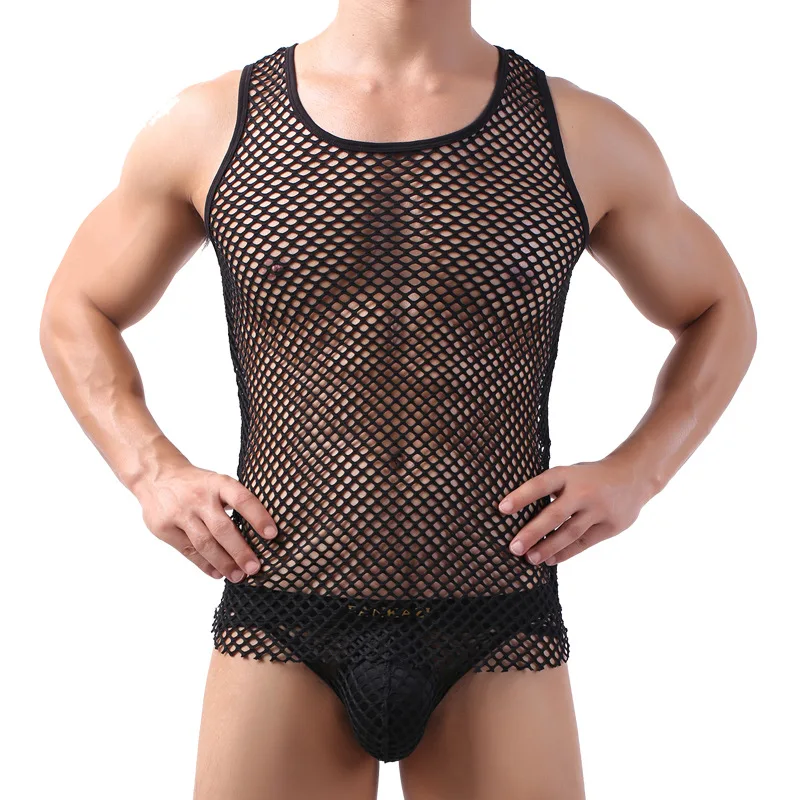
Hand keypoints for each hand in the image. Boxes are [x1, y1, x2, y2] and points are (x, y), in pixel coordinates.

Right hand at [134, 464, 276, 580]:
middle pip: (222, 528)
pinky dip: (204, 565)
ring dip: (223, 563)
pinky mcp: (165, 528)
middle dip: (240, 551)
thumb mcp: (217, 483)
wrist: (156, 476)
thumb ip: (235, 502)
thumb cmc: (197, 484)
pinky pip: (188, 551)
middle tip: (255, 568)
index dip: (258, 516)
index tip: (272, 534)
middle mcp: (200, 497)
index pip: (242, 499)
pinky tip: (217, 573)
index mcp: (218, 483)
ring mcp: (180, 513)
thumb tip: (262, 532)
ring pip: (205, 543)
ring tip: (238, 576)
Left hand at [498, 456, 651, 565]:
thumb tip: (518, 513)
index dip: (521, 496)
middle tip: (513, 547)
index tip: (501, 509)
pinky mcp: (610, 526)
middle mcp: (583, 491)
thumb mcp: (570, 474)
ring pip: (570, 533)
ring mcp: (599, 509)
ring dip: (548, 548)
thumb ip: (551, 490)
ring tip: (529, 559)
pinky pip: (584, 543)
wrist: (633, 477)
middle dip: (532, 532)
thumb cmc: (589, 477)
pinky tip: (550, 561)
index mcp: (568, 474)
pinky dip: (566, 553)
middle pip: (554, 514)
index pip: (541, 484)